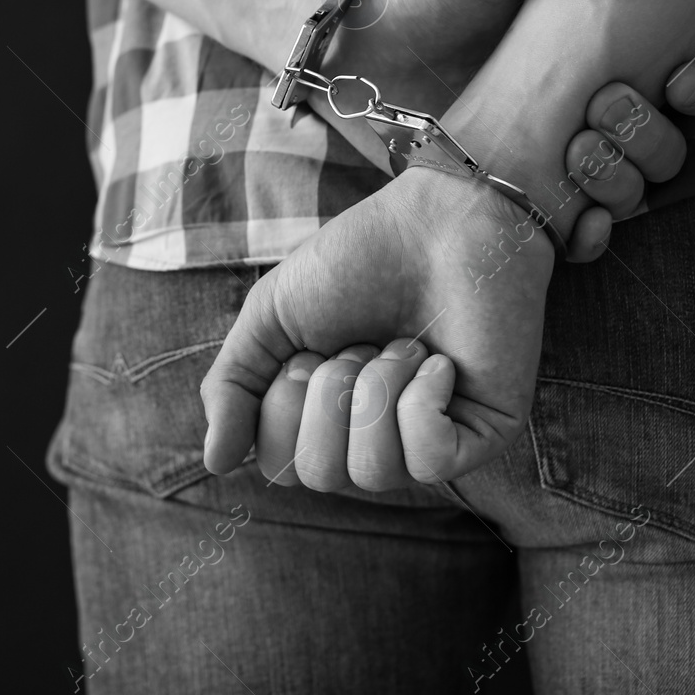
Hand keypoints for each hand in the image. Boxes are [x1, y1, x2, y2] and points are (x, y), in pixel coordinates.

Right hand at [201, 63, 694, 487]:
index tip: (314, 347)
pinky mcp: (481, 435)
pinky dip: (420, 401)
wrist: (441, 218)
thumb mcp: (272, 316)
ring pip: (374, 472)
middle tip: (357, 343)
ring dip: (377, 388)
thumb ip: (234, 386)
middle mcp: (374, 441)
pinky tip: (438, 361)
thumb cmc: (359, 261)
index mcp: (324, 421)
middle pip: (321, 476)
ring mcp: (429, 442)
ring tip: (402, 344)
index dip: (284, 404)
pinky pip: (429, 460)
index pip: (282, 465)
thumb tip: (212, 462)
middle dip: (329, 394)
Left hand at [313, 0, 694, 250]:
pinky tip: (581, 229)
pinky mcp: (512, 196)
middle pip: (660, 139)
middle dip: (655, 138)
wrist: (353, 49)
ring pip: (626, 187)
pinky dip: (589, 236)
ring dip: (625, 185)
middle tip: (605, 113)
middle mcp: (583, 105)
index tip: (680, 78)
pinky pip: (571, 230)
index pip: (675, 73)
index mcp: (595, 47)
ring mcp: (550, 155)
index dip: (694, 82)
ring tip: (580, 159)